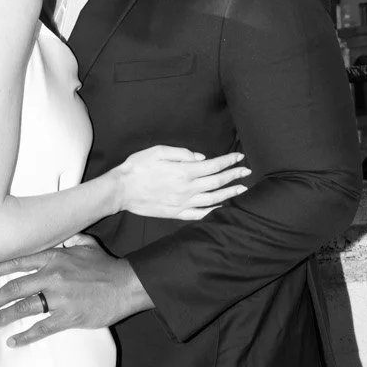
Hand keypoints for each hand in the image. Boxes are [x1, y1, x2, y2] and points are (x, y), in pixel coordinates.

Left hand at [0, 240, 155, 345]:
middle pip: (15, 288)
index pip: (18, 262)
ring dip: (3, 317)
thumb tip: (61, 234)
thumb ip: (69, 239)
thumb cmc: (106, 265)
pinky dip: (25, 336)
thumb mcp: (86, 245)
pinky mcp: (69, 317)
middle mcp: (53, 276)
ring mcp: (60, 298)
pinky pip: (41, 328)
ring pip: (23, 308)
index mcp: (55, 258)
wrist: (127, 285)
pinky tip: (13, 341)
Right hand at [115, 144, 250, 220]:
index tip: (239, 156)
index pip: (213, 165)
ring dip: (229, 194)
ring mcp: (182, 204)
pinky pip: (199, 214)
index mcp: (183, 171)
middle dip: (234, 176)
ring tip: (242, 189)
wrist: (120, 190)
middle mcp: (187, 189)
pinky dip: (213, 212)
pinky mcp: (176, 214)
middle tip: (246, 171)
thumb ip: (182, 153)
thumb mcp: (158, 151)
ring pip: (213, 200)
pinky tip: (222, 208)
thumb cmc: (137, 167)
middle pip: (217, 182)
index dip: (229, 161)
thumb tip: (201, 158)